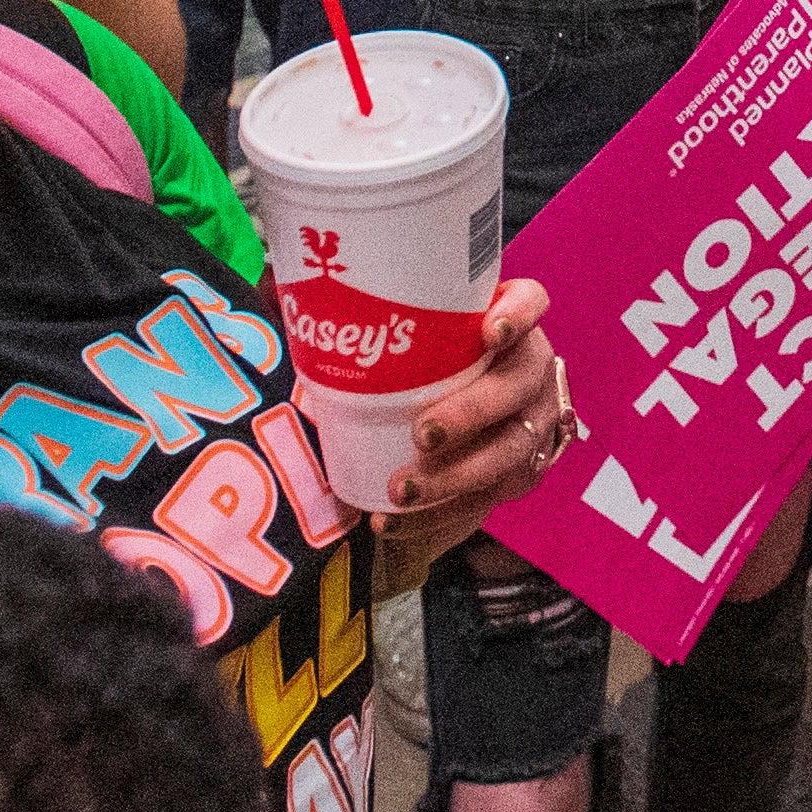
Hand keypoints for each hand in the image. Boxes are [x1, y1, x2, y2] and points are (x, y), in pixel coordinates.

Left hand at [373, 278, 569, 554]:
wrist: (476, 411)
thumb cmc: (433, 357)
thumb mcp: (417, 328)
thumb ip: (364, 312)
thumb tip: (277, 289)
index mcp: (511, 320)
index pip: (531, 301)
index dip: (518, 314)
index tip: (489, 331)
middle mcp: (532, 370)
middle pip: (517, 386)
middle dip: (472, 412)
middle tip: (423, 434)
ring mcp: (533, 426)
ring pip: (508, 453)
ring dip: (454, 476)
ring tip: (400, 490)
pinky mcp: (519, 474)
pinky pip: (484, 500)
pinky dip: (436, 516)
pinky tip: (393, 522)